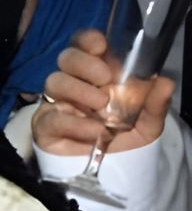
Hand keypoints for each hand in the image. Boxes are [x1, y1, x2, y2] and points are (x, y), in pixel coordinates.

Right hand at [34, 28, 175, 156]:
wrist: (111, 170)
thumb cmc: (125, 137)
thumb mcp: (148, 122)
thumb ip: (155, 103)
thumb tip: (164, 81)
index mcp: (96, 73)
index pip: (83, 45)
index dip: (87, 40)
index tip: (100, 46)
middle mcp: (74, 83)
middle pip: (66, 57)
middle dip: (83, 62)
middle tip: (104, 78)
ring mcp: (57, 103)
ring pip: (54, 81)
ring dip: (78, 90)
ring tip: (101, 106)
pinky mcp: (45, 125)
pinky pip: (52, 116)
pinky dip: (75, 122)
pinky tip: (95, 130)